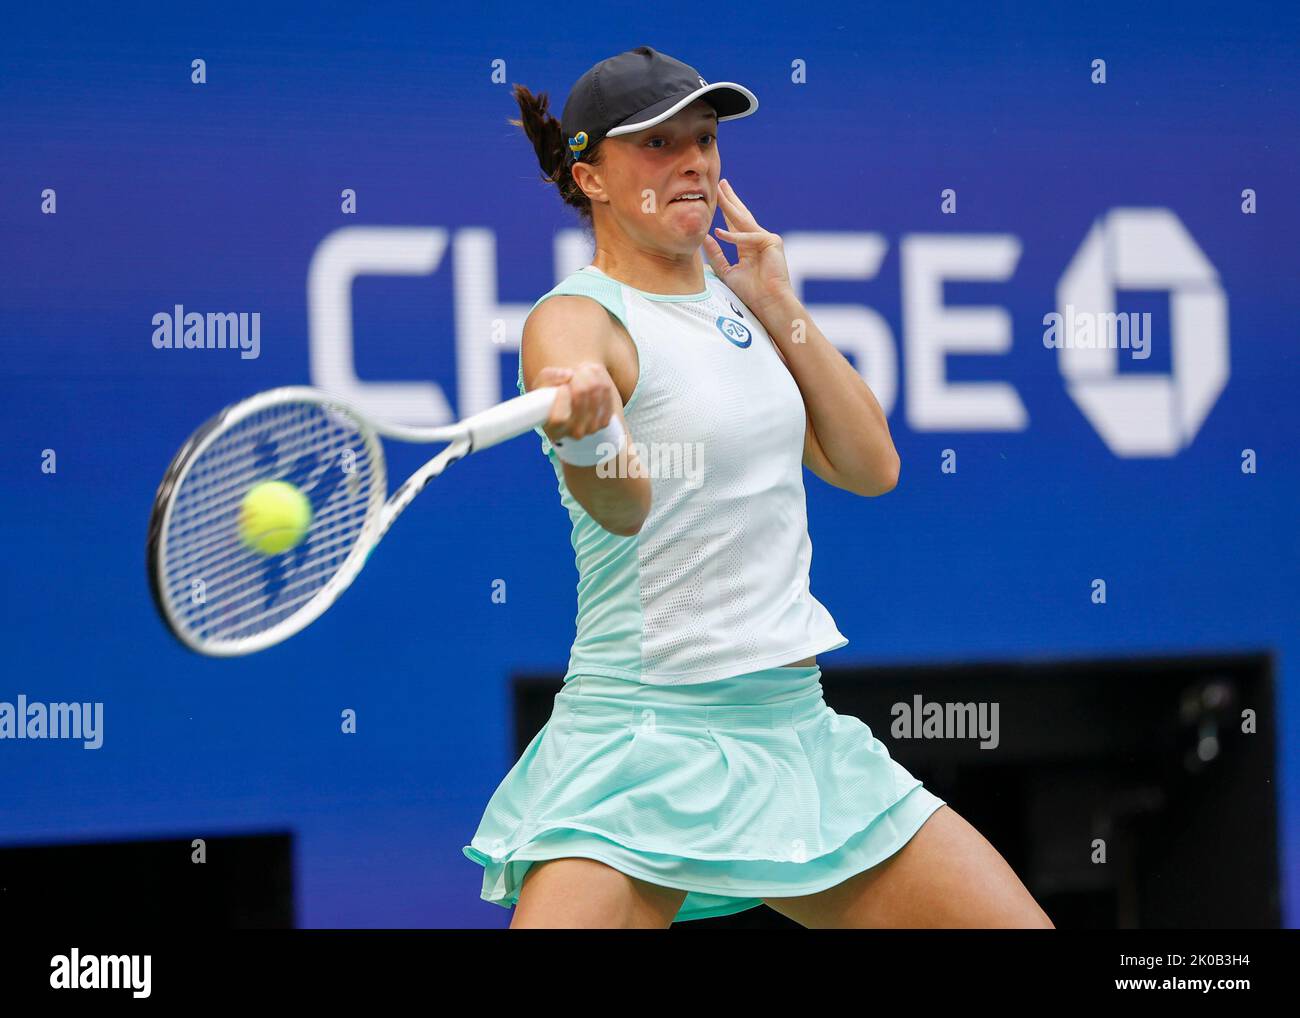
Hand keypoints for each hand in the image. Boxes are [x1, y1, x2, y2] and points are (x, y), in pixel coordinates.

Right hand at [534, 362, 620, 444]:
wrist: (572, 400)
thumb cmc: (550, 395)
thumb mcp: (541, 385)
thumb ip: (548, 377)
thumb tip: (568, 375)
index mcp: (553, 430)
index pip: (559, 418)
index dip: (561, 398)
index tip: (561, 387)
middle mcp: (573, 433)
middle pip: (581, 399)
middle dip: (577, 377)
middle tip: (574, 371)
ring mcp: (591, 428)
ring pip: (596, 391)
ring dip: (589, 373)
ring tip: (581, 370)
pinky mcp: (605, 420)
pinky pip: (606, 390)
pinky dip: (600, 377)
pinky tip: (592, 375)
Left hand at [702, 178, 795, 317]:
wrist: (768, 303)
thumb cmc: (751, 292)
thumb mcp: (728, 272)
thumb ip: (717, 255)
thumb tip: (706, 238)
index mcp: (749, 246)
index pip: (735, 224)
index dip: (726, 211)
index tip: (718, 197)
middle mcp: (758, 239)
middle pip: (741, 216)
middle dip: (730, 200)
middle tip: (721, 183)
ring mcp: (767, 239)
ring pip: (744, 221)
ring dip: (731, 206)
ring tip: (720, 192)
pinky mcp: (772, 242)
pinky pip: (749, 237)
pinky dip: (734, 237)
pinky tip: (719, 232)